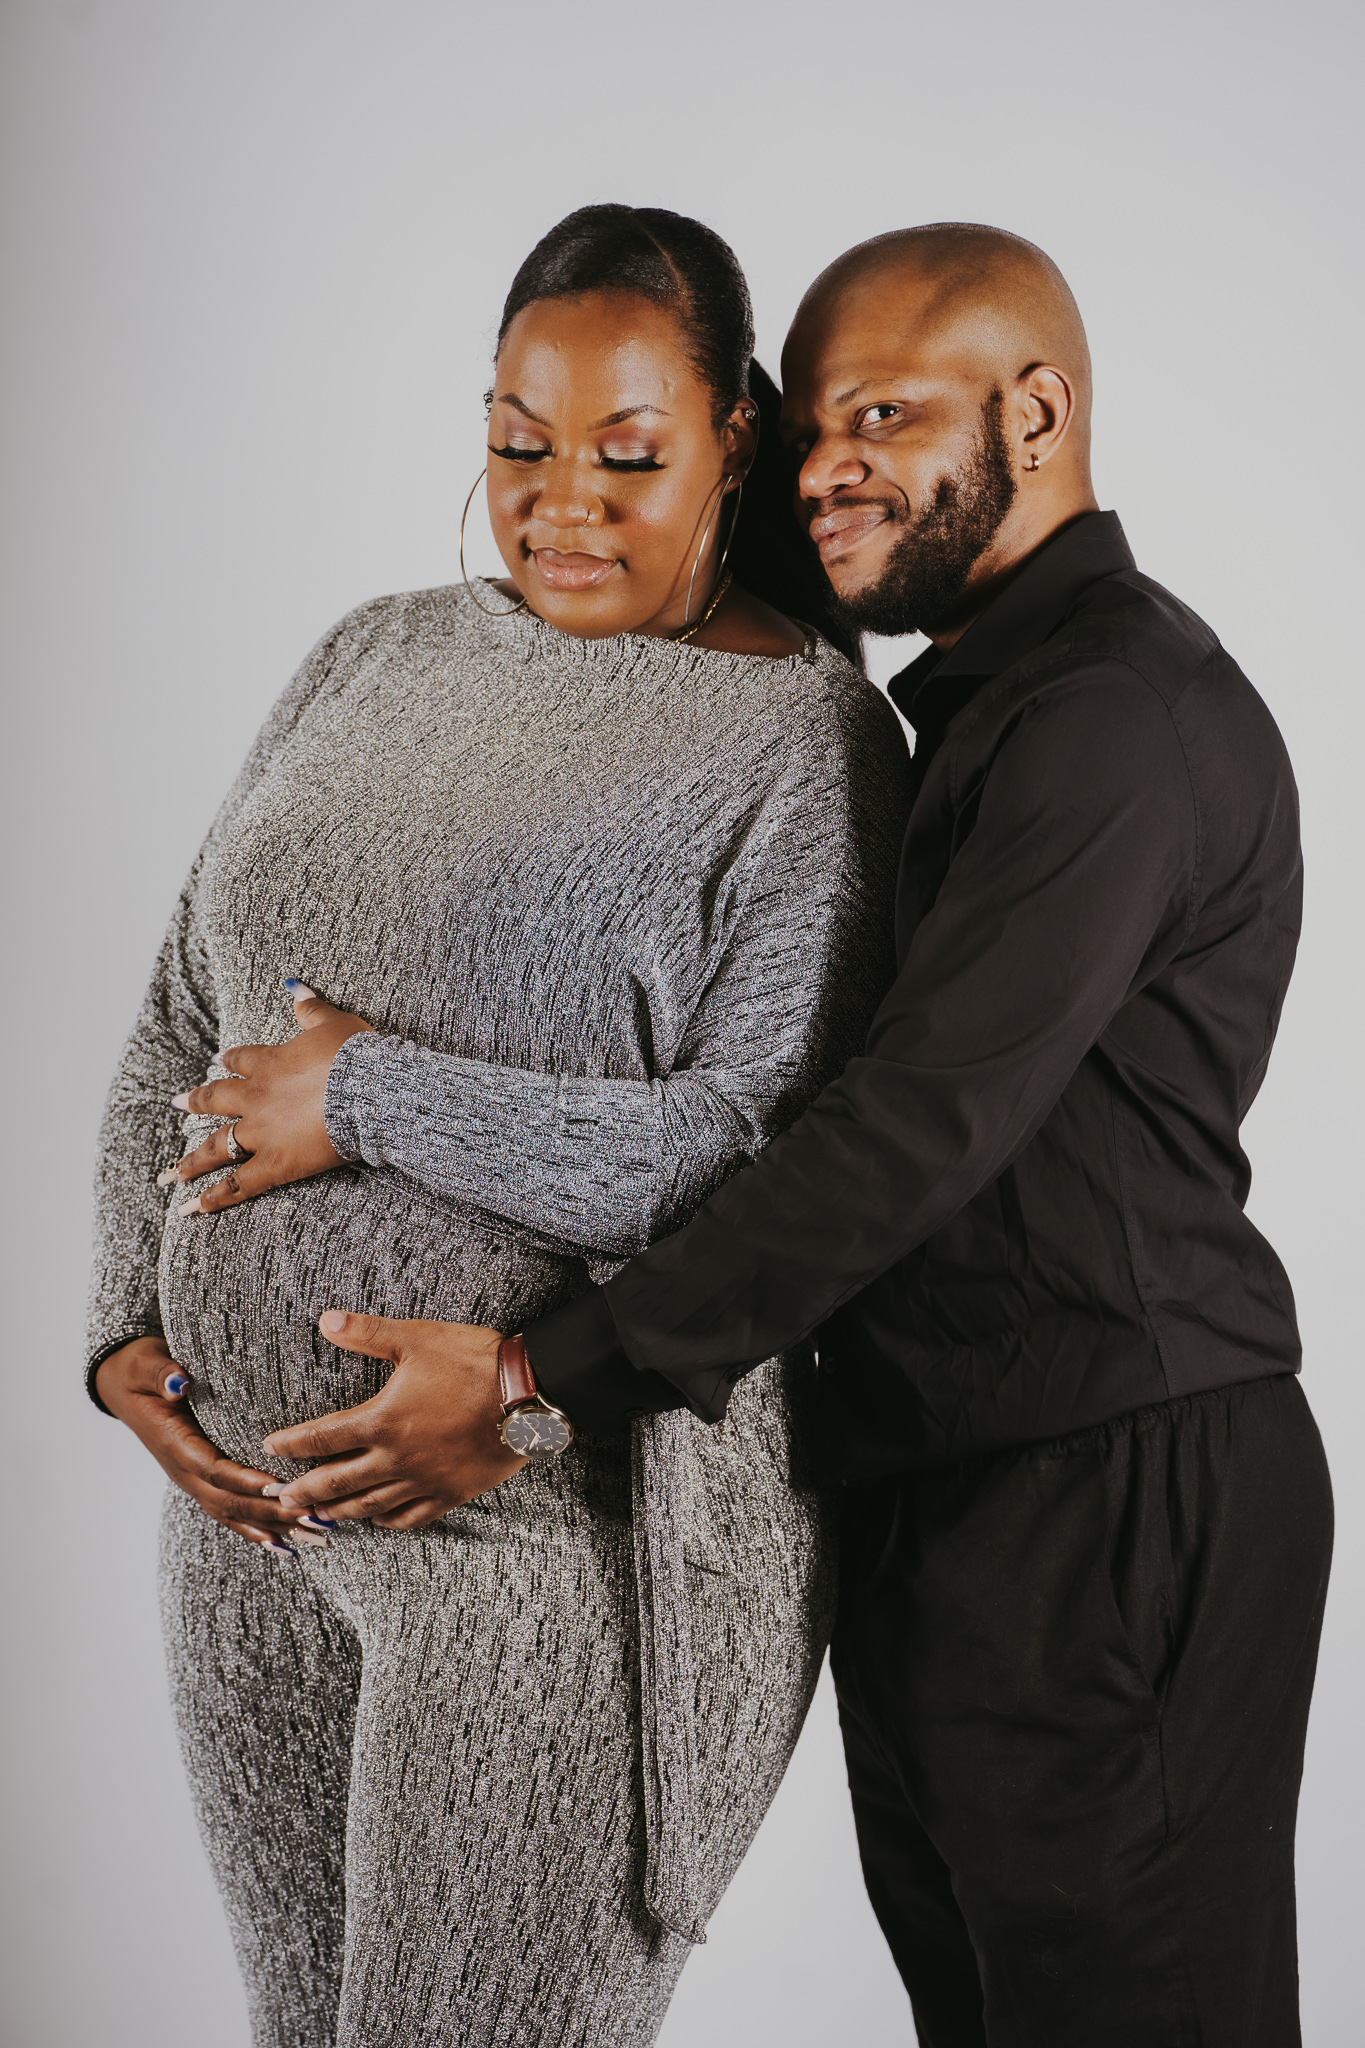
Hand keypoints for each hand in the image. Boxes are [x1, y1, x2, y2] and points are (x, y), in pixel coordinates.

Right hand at [95, 1336, 322, 1554]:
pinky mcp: (199, 1480)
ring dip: (270, 1527)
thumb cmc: (139, 1370)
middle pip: (228, 1500)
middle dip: (269, 1511)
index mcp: (174, 1443)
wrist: (123, 1385)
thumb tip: (178, 1384)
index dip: (245, 1481)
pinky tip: (283, 1544)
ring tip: (311, 1535)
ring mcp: (190, 1479)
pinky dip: (254, 1529)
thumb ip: (161, 1374)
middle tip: (310, 1516)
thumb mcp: (146, 1365)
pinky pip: (227, 1511)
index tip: (279, 1487)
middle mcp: (183, 1470)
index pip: (213, 1469)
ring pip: (230, 1512)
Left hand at [164, 982, 373, 1214]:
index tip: (216, 1061)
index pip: (241, 1060)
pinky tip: (189, 1210)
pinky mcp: (275, 1164)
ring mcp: (262, 1133)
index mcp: (271, 1063)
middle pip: (216, 1100)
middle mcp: (257, 1098)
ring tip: (169, 1172)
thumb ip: (310, 1007)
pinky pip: (237, 1186)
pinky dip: (212, 1199)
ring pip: (217, 1146)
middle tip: (176, 1103)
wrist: (370, 1089)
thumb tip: (294, 986)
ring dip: (191, 1160)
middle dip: (194, 1102)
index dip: (228, 1060)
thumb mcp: (333, 1022)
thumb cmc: (356, 1055)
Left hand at [260, 1312, 523, 1527]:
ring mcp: (424, 1480)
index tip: (270, 1449)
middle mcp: (396, 1458)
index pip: (324, 1438)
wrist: (528, 1395)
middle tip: (279, 1499)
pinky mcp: (450, 1492)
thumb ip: (367, 1333)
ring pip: (370, 1505)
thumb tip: (326, 1320)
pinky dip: (388, 1521)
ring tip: (317, 1516)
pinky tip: (378, 1519)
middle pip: (337, 1482)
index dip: (292, 1444)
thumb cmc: (472, 1362)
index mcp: (382, 1422)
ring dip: (338, 1511)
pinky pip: (411, 1517)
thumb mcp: (416, 1339)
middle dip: (304, 1491)